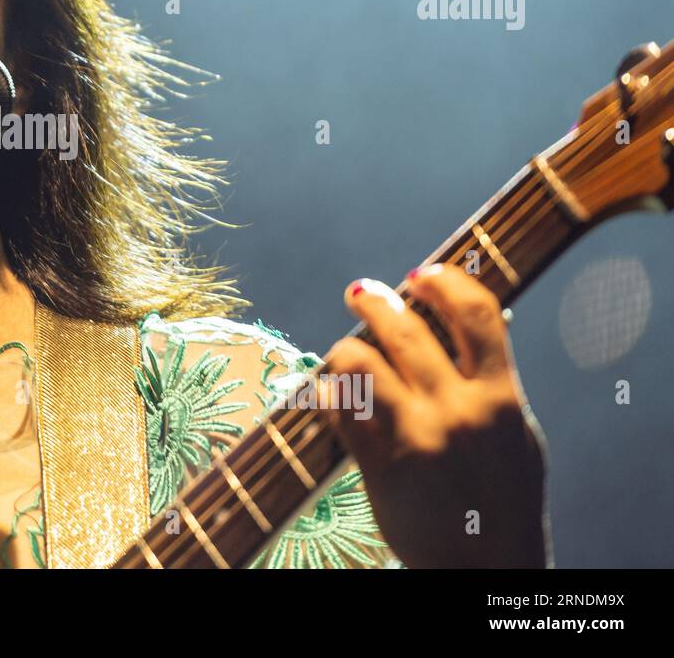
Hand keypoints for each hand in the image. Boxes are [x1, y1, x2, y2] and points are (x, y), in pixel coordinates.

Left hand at [323, 264, 550, 567]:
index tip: (421, 274)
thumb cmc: (502, 498)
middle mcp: (458, 413)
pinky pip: (339, 412)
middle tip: (360, 291)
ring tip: (343, 353)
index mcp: (500, 399)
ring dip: (345, 349)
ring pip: (360, 363)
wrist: (486, 569)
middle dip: (374, 301)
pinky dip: (328, 395)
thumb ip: (494, 381)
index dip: (445, 282)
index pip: (476, 314)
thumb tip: (478, 321)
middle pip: (404, 329)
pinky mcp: (379, 467)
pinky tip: (327, 393)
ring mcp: (416, 439)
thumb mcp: (516, 436)